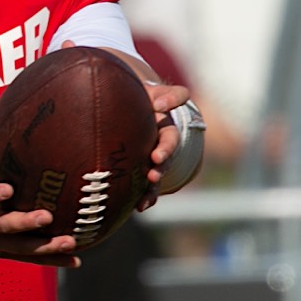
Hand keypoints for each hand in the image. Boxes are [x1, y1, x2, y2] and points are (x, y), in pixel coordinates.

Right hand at [0, 127, 79, 265]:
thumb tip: (0, 105)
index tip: (8, 188)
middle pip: (2, 227)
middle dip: (24, 224)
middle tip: (47, 217)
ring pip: (21, 249)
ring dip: (46, 247)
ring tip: (70, 242)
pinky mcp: (6, 254)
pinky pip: (31, 260)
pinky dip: (53, 261)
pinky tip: (76, 261)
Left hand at [58, 41, 188, 208]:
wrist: (116, 117)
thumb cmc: (110, 96)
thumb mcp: (102, 81)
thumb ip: (86, 64)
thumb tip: (65, 43)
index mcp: (150, 102)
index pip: (168, 95)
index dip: (170, 98)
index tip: (164, 103)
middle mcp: (157, 126)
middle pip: (170, 135)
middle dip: (166, 147)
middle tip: (156, 157)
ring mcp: (153, 148)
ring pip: (163, 162)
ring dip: (159, 174)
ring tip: (152, 184)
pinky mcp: (144, 168)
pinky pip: (149, 183)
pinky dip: (147, 195)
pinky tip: (140, 207)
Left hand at [137, 79, 192, 209]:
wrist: (130, 106)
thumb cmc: (144, 98)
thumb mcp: (157, 93)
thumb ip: (169, 95)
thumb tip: (159, 105)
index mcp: (165, 129)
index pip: (170, 138)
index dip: (166, 148)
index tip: (156, 156)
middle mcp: (161, 146)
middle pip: (164, 161)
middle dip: (160, 170)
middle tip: (152, 176)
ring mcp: (152, 160)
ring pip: (156, 176)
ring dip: (152, 188)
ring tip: (145, 200)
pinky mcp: (141, 170)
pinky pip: (145, 186)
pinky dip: (145, 197)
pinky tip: (140, 207)